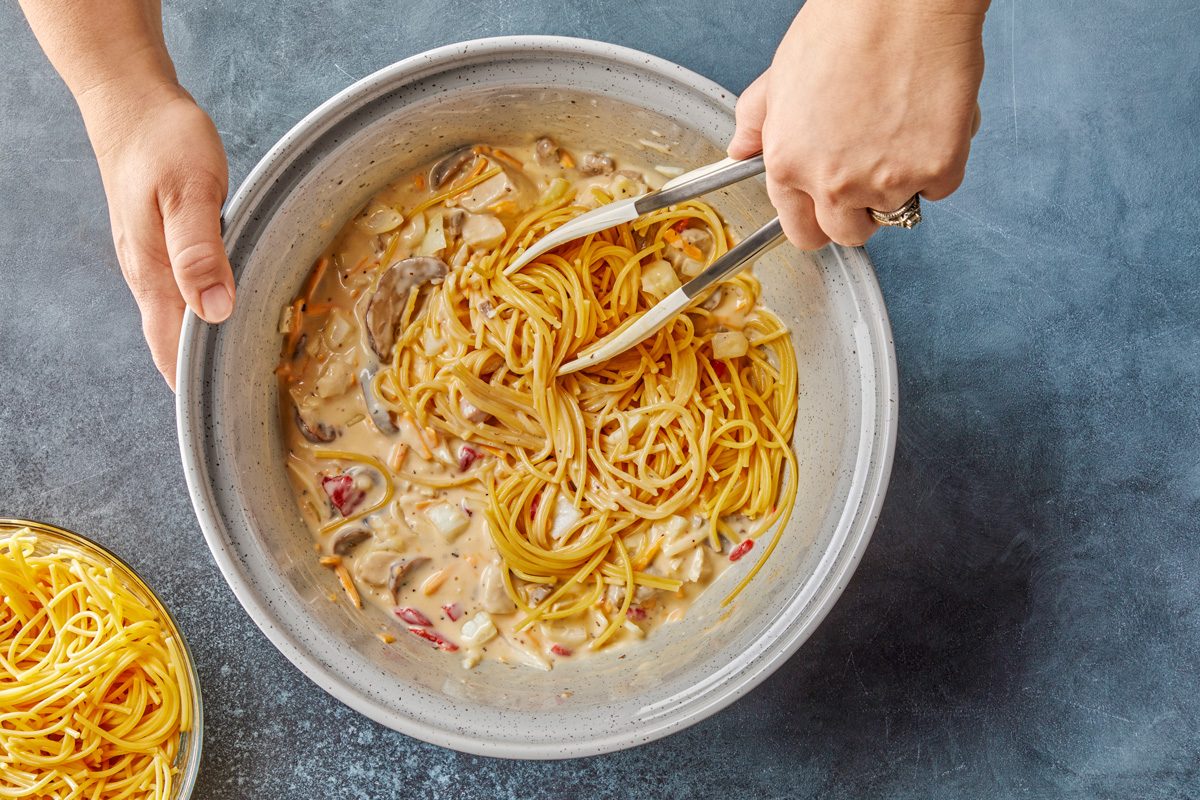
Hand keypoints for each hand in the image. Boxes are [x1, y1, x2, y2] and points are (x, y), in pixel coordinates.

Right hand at [82, 79, 233, 388]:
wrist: (130, 102)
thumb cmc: (163, 141)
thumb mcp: (189, 191)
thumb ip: (199, 253)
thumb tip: (213, 313)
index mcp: (153, 275)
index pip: (171, 353)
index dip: (194, 390)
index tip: (227, 423)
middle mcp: (148, 279)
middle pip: (173, 347)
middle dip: (204, 381)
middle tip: (248, 411)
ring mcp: (150, 265)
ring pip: (177, 323)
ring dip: (206, 350)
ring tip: (246, 377)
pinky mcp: (161, 248)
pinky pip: (182, 297)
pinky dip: (205, 317)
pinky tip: (230, 319)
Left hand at [729, 0, 987, 248]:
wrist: (904, 3)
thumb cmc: (845, 26)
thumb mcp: (780, 75)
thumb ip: (757, 121)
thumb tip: (741, 148)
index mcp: (788, 165)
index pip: (800, 231)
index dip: (818, 218)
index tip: (830, 207)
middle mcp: (832, 183)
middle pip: (848, 234)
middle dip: (859, 211)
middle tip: (870, 168)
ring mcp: (886, 182)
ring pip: (896, 212)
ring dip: (900, 184)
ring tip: (898, 129)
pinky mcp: (935, 171)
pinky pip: (938, 188)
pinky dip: (939, 163)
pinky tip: (928, 119)